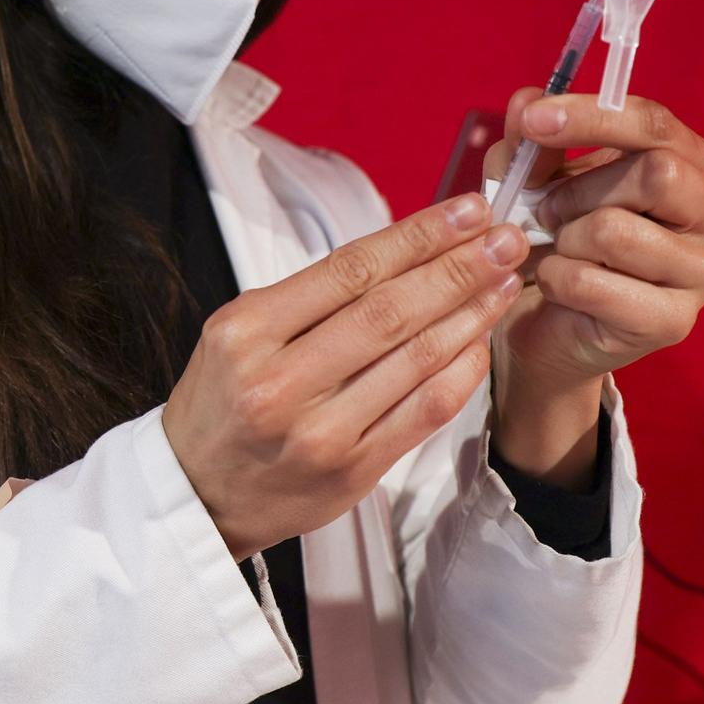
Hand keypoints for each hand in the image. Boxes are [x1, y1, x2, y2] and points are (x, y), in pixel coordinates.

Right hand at [161, 194, 529, 560]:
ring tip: (504, 279)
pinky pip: (424, 412)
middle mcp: (280, 381)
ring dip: (470, 314)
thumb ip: (311, 298)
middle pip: (388, 311)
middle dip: (458, 268)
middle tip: (506, 238)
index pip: (348, 270)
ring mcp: (319, 431)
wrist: (198, 491)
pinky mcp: (353, 471)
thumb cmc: (223, 400)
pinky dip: (461, 373)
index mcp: (246, 332)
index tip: (466, 212)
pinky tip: (480, 342)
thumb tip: (406, 251)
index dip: (417, 237)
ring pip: (415, 359)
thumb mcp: (239, 332)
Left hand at [483, 87, 703, 403]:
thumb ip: (531, 141)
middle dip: (578, 190)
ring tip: (556, 251)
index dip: (593, 116)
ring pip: (617, 230)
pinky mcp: (674, 321)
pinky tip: (558, 286)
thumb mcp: (530, 178)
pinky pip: (593, 283)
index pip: (656, 124)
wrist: (542, 322)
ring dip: (564, 238)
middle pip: (657, 172)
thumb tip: (526, 99)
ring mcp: (703, 272)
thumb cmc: (549, 237)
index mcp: (690, 163)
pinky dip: (556, 279)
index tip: (535, 120)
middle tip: (547, 212)